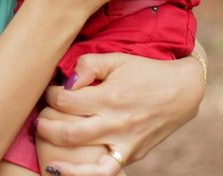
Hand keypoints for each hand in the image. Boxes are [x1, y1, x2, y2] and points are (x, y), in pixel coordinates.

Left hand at [35, 51, 206, 173]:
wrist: (182, 91)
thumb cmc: (145, 71)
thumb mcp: (117, 59)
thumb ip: (89, 65)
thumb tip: (67, 79)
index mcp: (110, 97)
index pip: (65, 101)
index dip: (51, 95)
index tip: (52, 91)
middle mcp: (116, 124)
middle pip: (68, 133)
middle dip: (45, 126)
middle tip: (40, 118)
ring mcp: (125, 144)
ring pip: (86, 163)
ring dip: (59, 158)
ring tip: (46, 150)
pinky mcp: (132, 155)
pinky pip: (106, 172)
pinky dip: (84, 175)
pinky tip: (65, 172)